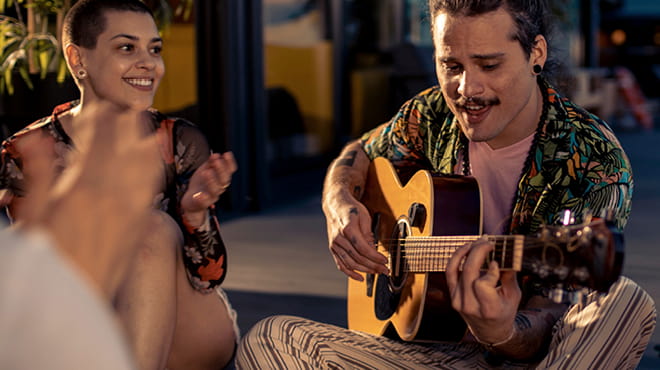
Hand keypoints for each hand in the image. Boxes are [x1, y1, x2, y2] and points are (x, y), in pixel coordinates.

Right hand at [16, 108, 160, 297]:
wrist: (76, 299)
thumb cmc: (48, 259)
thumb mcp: (33, 214)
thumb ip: (39, 173)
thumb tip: (34, 138)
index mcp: (83, 189)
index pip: (100, 142)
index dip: (103, 121)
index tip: (102, 108)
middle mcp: (114, 196)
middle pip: (128, 149)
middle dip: (129, 127)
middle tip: (128, 112)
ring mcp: (134, 211)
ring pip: (148, 167)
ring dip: (146, 145)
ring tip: (144, 132)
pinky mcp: (143, 225)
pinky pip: (154, 188)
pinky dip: (153, 169)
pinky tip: (151, 164)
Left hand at [180, 151, 236, 227]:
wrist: (192, 201)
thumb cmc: (201, 184)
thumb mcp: (205, 170)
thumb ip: (211, 163)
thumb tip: (216, 155)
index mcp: (221, 179)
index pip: (229, 171)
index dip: (229, 163)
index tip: (227, 154)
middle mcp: (218, 188)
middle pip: (223, 180)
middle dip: (221, 170)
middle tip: (217, 161)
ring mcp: (210, 196)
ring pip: (214, 190)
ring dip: (212, 181)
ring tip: (207, 172)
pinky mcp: (201, 203)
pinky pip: (203, 202)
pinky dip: (202, 198)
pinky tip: (200, 194)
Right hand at [323, 192, 387, 280]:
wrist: (336, 205)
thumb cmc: (351, 209)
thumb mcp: (364, 216)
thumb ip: (368, 234)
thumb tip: (373, 250)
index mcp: (347, 228)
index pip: (363, 248)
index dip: (375, 257)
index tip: (385, 261)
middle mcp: (338, 238)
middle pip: (357, 258)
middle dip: (373, 266)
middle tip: (385, 270)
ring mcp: (334, 245)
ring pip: (350, 263)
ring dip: (365, 270)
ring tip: (377, 272)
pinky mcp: (333, 249)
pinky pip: (341, 264)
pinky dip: (350, 273)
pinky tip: (360, 277)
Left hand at [445, 237, 520, 343]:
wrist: (489, 330)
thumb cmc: (504, 312)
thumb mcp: (513, 296)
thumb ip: (509, 275)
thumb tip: (507, 253)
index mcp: (488, 309)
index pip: (482, 284)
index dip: (490, 270)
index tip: (497, 262)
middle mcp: (470, 305)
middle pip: (468, 272)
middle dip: (478, 252)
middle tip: (488, 242)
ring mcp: (458, 300)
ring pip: (456, 269)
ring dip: (466, 251)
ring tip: (477, 242)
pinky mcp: (452, 295)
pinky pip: (449, 272)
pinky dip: (456, 258)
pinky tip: (466, 249)